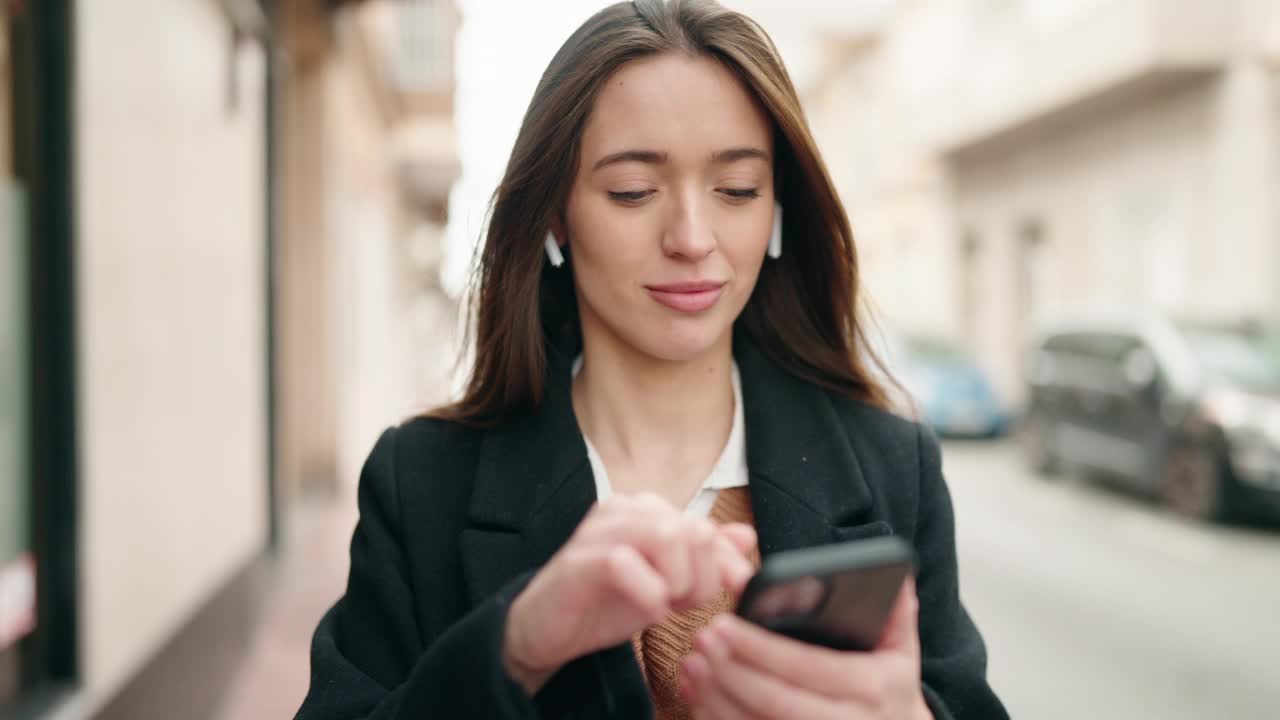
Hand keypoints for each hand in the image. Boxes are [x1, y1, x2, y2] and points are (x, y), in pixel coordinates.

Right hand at [503, 493, 757, 693]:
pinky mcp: (579, 559)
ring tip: (664, 605)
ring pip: (666, 536)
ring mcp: (598, 530)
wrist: (548, 629)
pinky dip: (648, 594)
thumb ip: (706, 559)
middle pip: (694, 530)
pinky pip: (627, 564)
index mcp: (647, 510)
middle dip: (703, 578)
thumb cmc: (608, 603)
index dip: (729, 563)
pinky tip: (646, 611)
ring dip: (677, 583)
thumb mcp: (669, 584)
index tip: (731, 591)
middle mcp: (624, 509)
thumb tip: (747, 535)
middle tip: (684, 604)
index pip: (707, 527)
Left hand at [682, 577, 932, 719]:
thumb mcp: (902, 654)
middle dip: (732, 671)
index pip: (807, 666)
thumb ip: (896, 613)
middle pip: (776, 701)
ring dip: (718, 698)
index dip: (761, 647)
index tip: (724, 624)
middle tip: (702, 640)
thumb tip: (896, 573)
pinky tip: (698, 697)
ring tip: (692, 665)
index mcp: (870, 687)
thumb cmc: (892, 693)